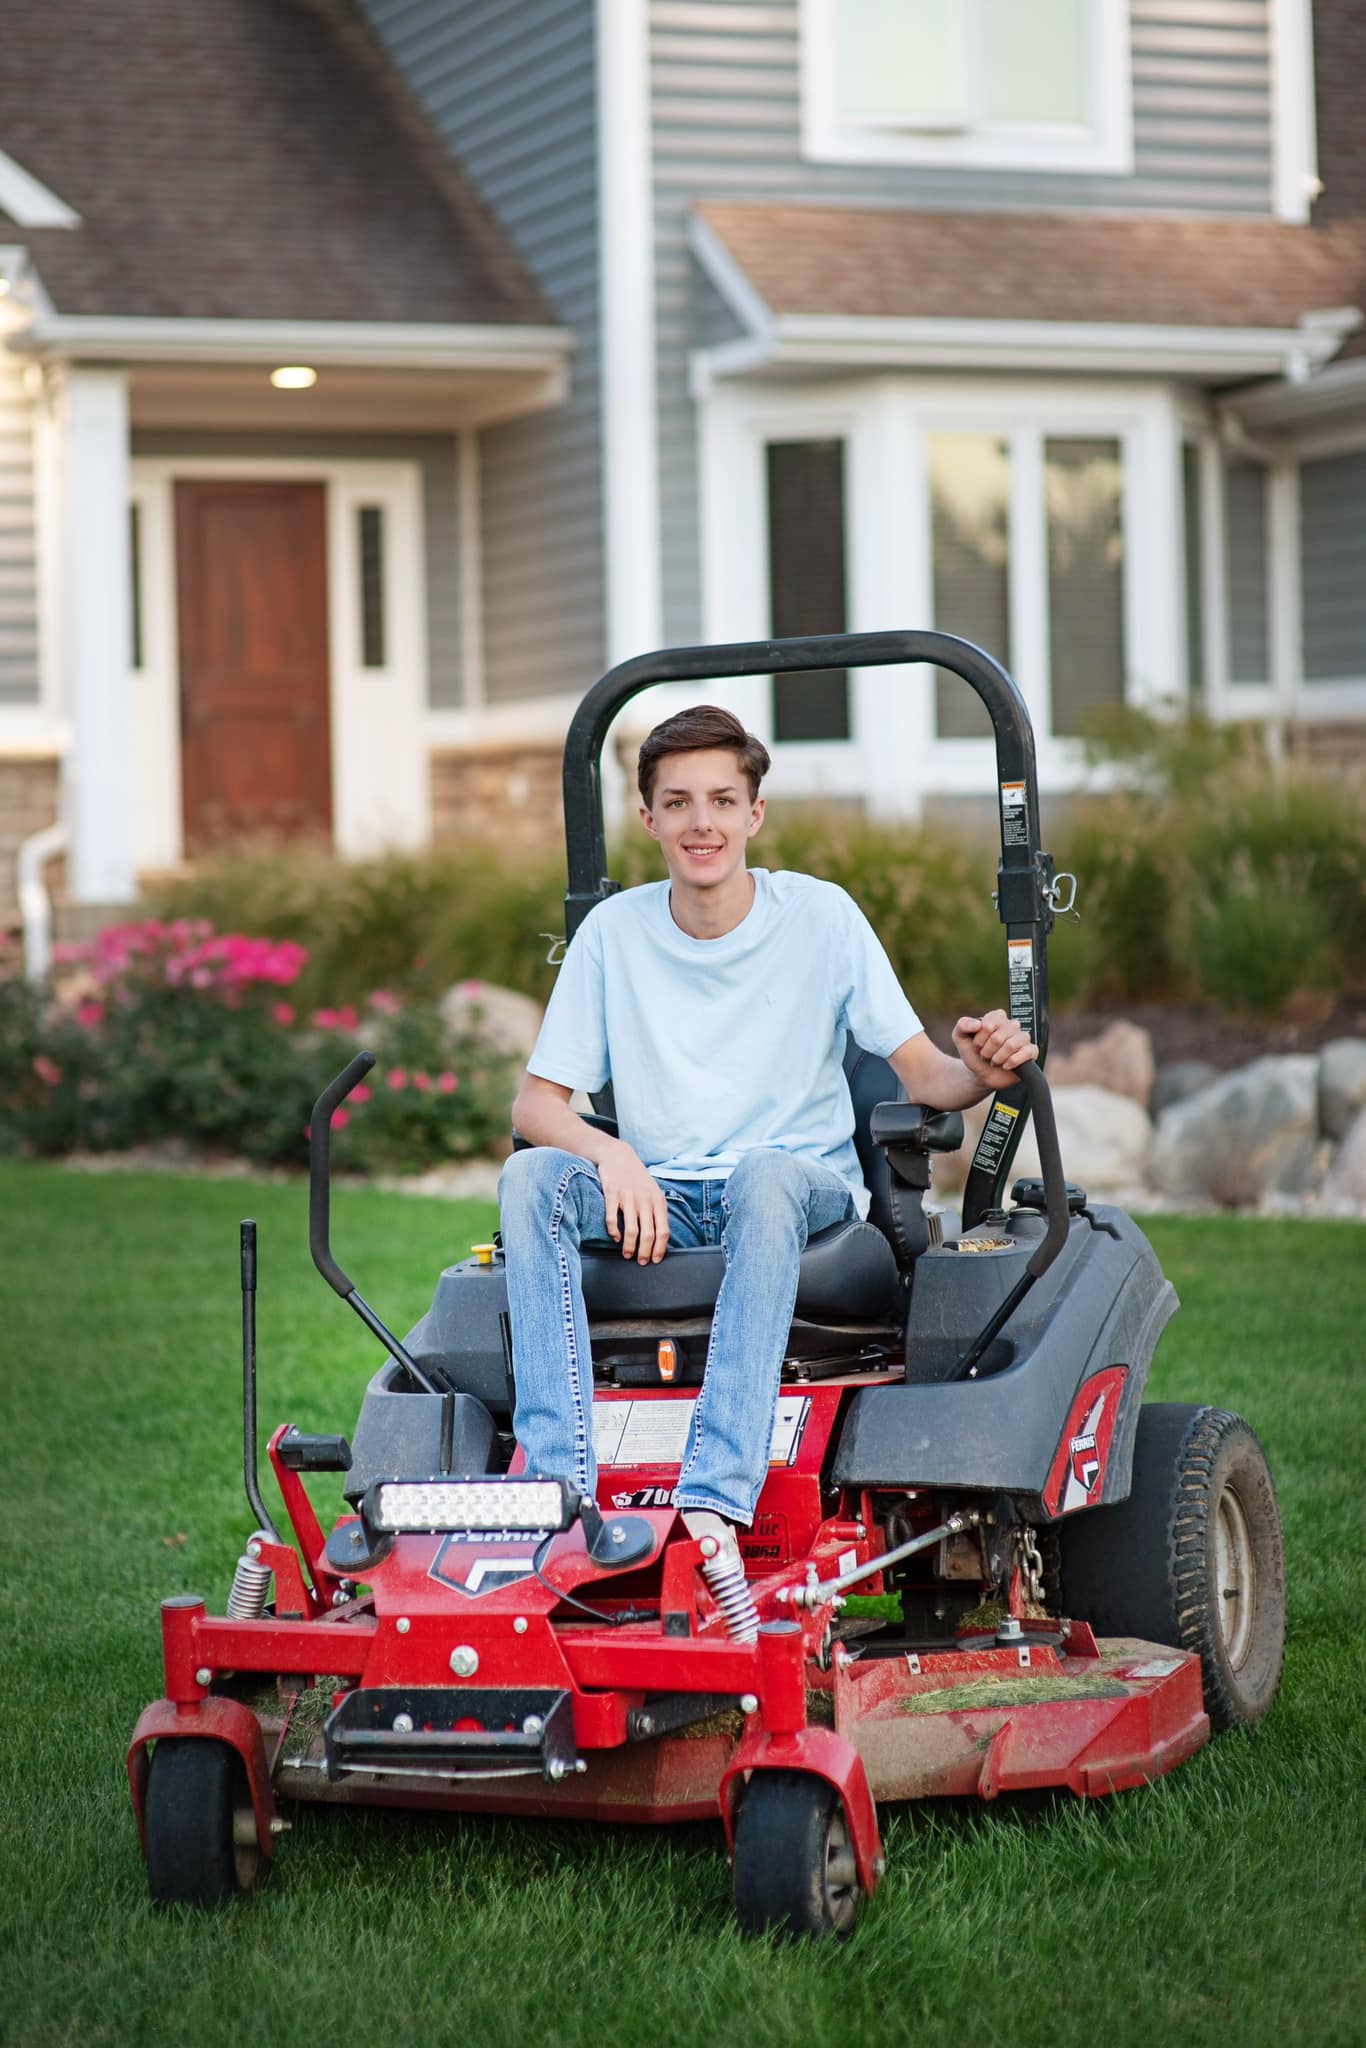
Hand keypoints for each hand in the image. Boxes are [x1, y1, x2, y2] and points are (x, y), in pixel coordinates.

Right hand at [598, 1139, 669, 1262]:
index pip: (663, 1231)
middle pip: (648, 1234)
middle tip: (641, 1262)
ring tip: (627, 1255)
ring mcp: (629, 1197)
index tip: (655, 1260)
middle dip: (645, 1252)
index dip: (659, 1249)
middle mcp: (645, 1200)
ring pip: (632, 1231)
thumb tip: (660, 1238)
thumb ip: (656, 1211)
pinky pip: (612, 1219)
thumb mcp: (653, 1192)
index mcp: (658, 1201)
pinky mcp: (612, 1194)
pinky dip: (614, 1232)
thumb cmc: (637, 1178)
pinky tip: (615, 1238)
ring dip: (630, 1247)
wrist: (617, 1155)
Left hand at [952, 1009, 1037, 1090]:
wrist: (980, 1074)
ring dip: (998, 1057)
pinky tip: (1005, 1066)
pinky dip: (1012, 1062)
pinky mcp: (1031, 1052)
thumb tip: (977, 1024)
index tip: (976, 1045)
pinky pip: (1027, 1052)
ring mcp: (1022, 1038)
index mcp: (997, 1018)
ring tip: (994, 1061)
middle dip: (987, 1050)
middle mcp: (1012, 1025)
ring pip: (1012, 1045)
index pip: (990, 1023)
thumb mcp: (960, 1038)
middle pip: (999, 1036)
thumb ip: (962, 1025)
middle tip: (984, 1055)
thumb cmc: (973, 1053)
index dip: (980, 1038)